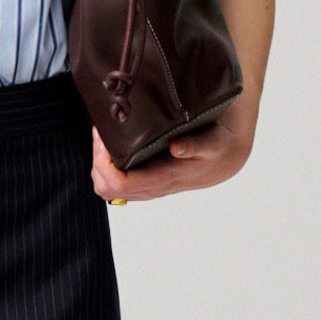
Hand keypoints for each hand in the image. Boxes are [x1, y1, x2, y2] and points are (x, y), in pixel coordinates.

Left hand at [89, 90, 256, 202]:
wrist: (223, 158)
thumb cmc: (217, 148)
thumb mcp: (213, 142)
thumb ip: (197, 144)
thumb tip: (177, 147)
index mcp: (162, 179)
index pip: (118, 183)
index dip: (103, 162)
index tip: (104, 138)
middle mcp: (150, 187)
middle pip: (105, 186)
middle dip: (97, 161)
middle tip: (101, 132)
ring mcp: (144, 186)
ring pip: (106, 186)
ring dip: (99, 162)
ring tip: (103, 135)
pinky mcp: (143, 180)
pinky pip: (114, 180)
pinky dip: (105, 164)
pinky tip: (111, 143)